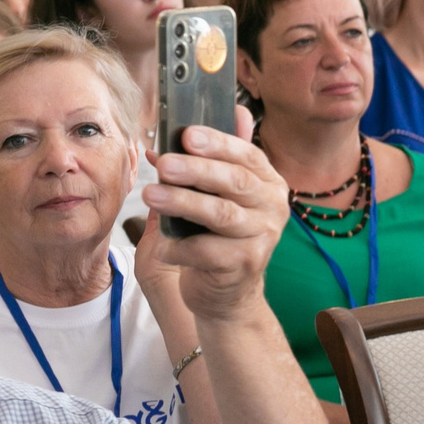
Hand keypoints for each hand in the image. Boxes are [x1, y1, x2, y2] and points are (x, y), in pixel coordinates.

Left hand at [144, 105, 287, 321]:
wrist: (227, 293)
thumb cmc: (216, 236)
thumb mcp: (215, 196)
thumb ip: (208, 162)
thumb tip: (179, 131)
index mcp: (267, 182)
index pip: (247, 155)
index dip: (218, 142)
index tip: (187, 134)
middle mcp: (272, 207)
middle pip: (235, 181)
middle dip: (197, 170)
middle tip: (164, 164)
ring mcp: (263, 237)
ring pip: (221, 214)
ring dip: (183, 202)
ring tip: (151, 194)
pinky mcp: (247, 265)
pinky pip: (208, 251)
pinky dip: (179, 247)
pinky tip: (161, 246)